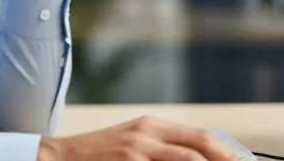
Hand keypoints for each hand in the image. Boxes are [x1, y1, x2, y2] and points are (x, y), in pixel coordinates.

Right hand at [37, 116, 237, 160]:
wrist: (57, 158)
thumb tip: (198, 155)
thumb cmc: (98, 154)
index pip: (201, 137)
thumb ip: (163, 148)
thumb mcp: (132, 142)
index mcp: (152, 125)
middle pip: (200, 148)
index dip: (226, 153)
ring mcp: (137, 152)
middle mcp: (148, 134)